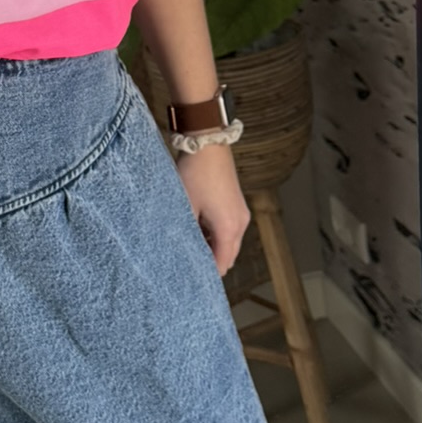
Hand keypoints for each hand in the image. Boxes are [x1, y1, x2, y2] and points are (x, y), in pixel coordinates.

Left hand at [176, 144, 251, 275]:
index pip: (221, 265)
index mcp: (229, 229)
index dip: (205, 274)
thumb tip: (181, 254)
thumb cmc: (195, 174)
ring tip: (187, 242)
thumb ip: (185, 234)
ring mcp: (241, 214)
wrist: (207, 144)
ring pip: (228, 244)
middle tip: (184, 262)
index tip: (187, 279)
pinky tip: (196, 228)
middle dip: (209, 262)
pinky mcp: (236, 206)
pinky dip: (215, 235)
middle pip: (227, 257)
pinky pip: (228, 230)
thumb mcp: (185, 207)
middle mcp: (240, 224)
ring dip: (211, 248)